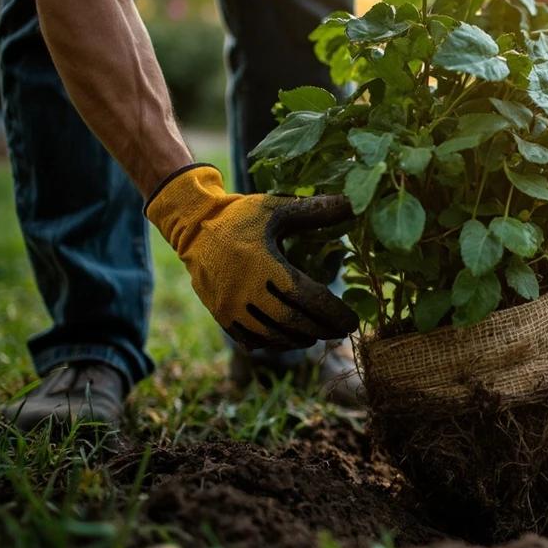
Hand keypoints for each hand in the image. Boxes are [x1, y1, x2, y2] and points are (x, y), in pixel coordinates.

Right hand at [146, 165, 358, 349]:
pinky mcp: (220, 314)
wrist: (194, 226)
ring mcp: (231, 306)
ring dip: (298, 339)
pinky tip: (287, 338)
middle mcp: (246, 290)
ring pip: (272, 335)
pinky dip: (272, 343)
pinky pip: (249, 339)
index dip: (333, 313)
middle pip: (292, 322)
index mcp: (264, 265)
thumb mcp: (277, 209)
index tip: (353, 322)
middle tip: (340, 332)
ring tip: (316, 335)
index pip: (307, 297)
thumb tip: (353, 204)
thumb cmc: (241, 216)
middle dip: (321, 329)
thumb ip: (315, 210)